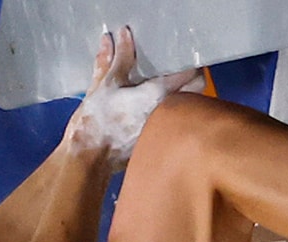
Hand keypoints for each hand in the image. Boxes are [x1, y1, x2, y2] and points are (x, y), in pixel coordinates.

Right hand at [62, 25, 201, 169]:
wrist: (90, 158)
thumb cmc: (96, 122)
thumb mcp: (105, 84)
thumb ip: (118, 58)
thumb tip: (121, 36)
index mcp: (158, 94)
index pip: (192, 73)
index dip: (189, 62)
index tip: (180, 57)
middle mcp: (168, 112)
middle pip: (197, 90)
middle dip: (192, 78)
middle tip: (176, 71)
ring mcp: (167, 129)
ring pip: (188, 106)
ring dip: (183, 96)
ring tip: (164, 90)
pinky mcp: (160, 142)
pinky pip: (176, 122)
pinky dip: (172, 114)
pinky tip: (153, 111)